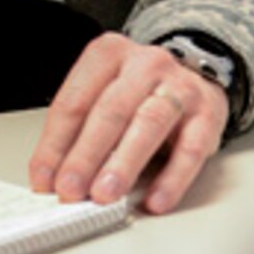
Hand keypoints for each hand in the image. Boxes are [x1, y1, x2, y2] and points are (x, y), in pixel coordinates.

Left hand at [28, 32, 226, 215]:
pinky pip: (191, 149)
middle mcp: (146, 64)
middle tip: (70, 189)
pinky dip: (173, 179)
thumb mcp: (104, 95)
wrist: (195, 76)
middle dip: (86, 155)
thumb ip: (79, 132)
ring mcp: (180, 86)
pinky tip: (156, 199)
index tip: (44, 179)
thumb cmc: (140, 92)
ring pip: (149, 123)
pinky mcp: (208, 113)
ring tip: (106, 194)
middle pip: (110, 110)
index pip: (74, 102)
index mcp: (109, 54)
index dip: (55, 144)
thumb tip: (53, 178)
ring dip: (124, 163)